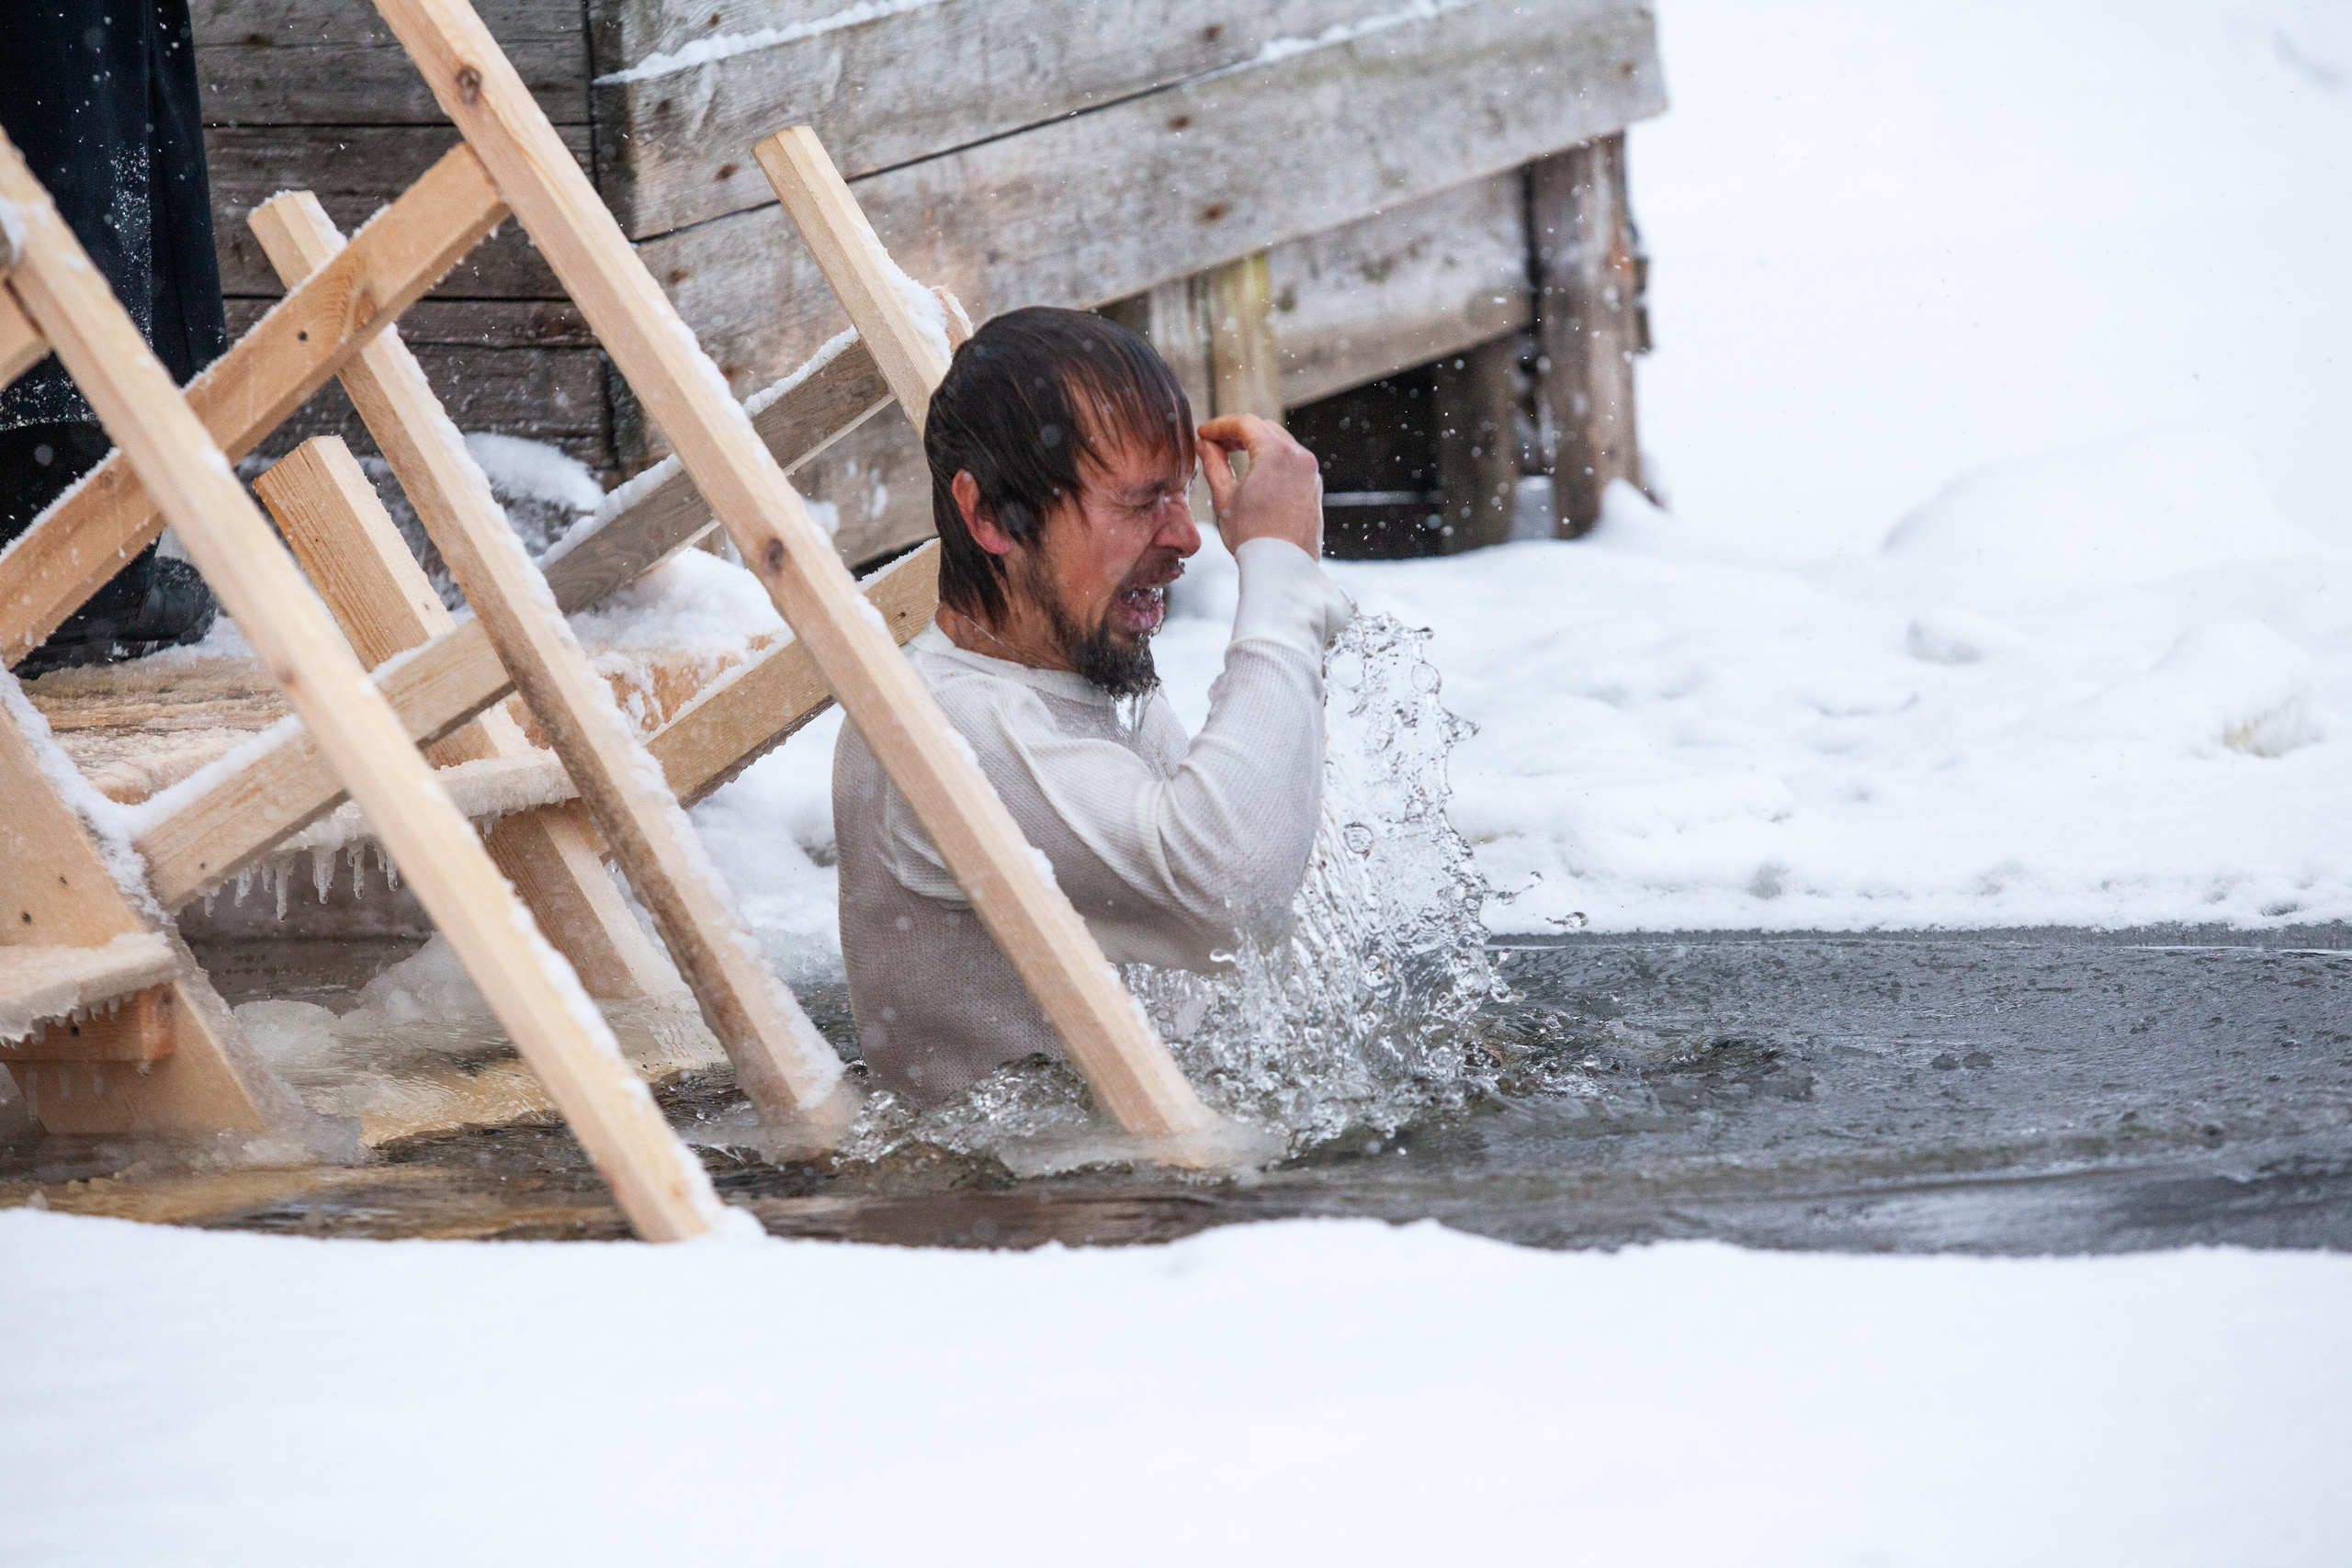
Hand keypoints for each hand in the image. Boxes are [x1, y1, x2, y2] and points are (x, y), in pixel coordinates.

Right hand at [1197, 414, 1322, 556]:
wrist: (1282, 567)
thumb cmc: (1253, 536)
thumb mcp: (1225, 497)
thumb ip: (1214, 464)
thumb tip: (1206, 446)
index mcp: (1276, 453)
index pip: (1244, 424)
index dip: (1220, 425)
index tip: (1204, 433)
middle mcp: (1299, 457)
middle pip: (1264, 429)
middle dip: (1238, 432)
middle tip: (1215, 443)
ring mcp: (1310, 472)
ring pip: (1280, 443)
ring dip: (1256, 444)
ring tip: (1232, 456)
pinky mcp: (1314, 487)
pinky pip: (1292, 462)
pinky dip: (1272, 460)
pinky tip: (1255, 473)